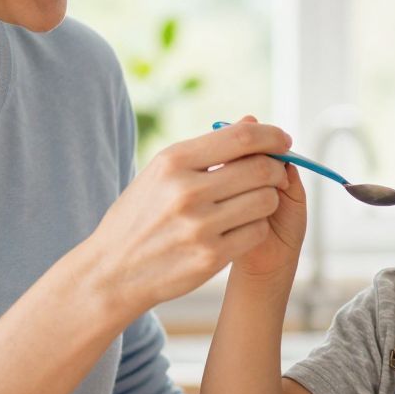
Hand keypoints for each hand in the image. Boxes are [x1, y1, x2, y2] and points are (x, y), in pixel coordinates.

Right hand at [76, 118, 292, 314]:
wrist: (112, 272)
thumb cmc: (141, 216)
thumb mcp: (160, 173)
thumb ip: (207, 149)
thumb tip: (252, 121)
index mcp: (173, 162)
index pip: (241, 138)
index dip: (271, 136)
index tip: (283, 140)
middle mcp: (187, 191)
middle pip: (260, 169)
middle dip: (275, 169)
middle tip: (275, 174)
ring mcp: (200, 226)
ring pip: (265, 201)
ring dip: (268, 199)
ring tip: (253, 201)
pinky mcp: (211, 257)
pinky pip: (258, 231)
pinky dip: (257, 226)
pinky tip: (241, 227)